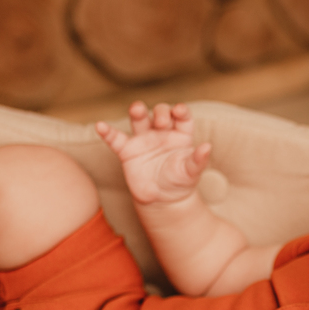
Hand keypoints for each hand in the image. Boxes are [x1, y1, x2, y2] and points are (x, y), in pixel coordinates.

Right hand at [96, 101, 210, 204]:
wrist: (162, 200)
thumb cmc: (180, 182)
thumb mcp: (191, 172)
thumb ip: (198, 160)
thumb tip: (207, 147)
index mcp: (180, 134)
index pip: (181, 116)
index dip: (180, 110)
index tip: (179, 111)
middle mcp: (161, 133)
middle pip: (160, 113)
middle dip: (161, 112)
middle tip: (161, 122)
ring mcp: (144, 139)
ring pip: (139, 119)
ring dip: (138, 111)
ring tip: (137, 109)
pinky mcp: (128, 150)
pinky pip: (116, 139)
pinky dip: (107, 132)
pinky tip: (100, 126)